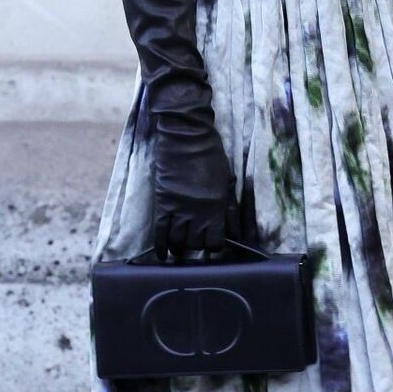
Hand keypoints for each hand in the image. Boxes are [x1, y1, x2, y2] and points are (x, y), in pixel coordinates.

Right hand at [153, 125, 238, 258]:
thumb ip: (229, 206)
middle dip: (196, 246)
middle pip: (195, 245)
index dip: (213, 246)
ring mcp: (179, 209)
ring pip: (177, 242)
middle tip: (194, 241)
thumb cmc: (211, 155)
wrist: (186, 136)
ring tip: (178, 247)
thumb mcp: (227, 181)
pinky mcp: (163, 203)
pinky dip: (160, 246)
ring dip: (178, 247)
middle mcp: (198, 213)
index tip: (211, 242)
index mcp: (217, 207)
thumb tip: (232, 229)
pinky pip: (160, 232)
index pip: (215, 242)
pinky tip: (161, 254)